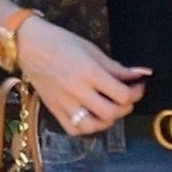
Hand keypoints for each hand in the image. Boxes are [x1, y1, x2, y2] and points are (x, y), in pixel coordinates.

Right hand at [16, 16, 149, 134]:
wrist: (28, 45)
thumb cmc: (61, 42)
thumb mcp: (92, 49)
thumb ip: (117, 66)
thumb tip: (142, 73)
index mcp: (89, 72)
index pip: (122, 94)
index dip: (136, 92)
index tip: (138, 86)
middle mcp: (77, 91)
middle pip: (111, 113)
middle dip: (126, 107)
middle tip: (126, 97)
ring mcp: (64, 103)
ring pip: (93, 126)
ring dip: (108, 121)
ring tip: (110, 109)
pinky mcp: (54, 110)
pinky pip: (74, 129)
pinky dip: (87, 127)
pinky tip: (92, 116)